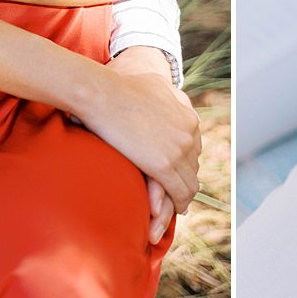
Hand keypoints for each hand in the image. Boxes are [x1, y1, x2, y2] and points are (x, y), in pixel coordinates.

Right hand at [75, 57, 200, 221]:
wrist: (102, 93)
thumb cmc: (119, 86)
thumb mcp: (156, 85)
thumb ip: (168, 96)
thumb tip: (168, 94)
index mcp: (188, 116)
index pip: (194, 147)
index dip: (184, 163)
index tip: (175, 173)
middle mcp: (190, 132)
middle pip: (193, 166)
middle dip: (184, 181)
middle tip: (175, 196)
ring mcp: (179, 149)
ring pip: (189, 183)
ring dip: (181, 197)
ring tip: (171, 207)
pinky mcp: (164, 165)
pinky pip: (179, 193)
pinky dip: (176, 204)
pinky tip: (167, 212)